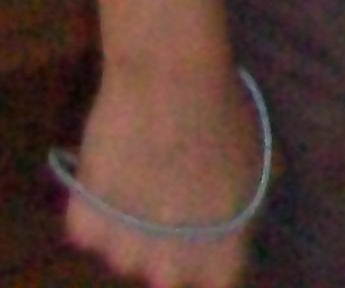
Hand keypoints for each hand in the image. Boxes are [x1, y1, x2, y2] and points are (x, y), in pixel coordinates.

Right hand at [57, 65, 267, 285]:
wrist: (170, 77)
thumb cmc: (225, 114)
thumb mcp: (260, 167)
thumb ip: (244, 210)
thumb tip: (232, 219)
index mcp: (219, 261)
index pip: (214, 281)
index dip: (208, 253)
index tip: (203, 225)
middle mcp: (171, 271)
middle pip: (166, 273)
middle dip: (166, 245)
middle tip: (167, 196)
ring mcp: (124, 253)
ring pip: (124, 251)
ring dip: (128, 226)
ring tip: (137, 173)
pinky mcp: (84, 227)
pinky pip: (88, 226)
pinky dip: (93, 203)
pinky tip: (109, 166)